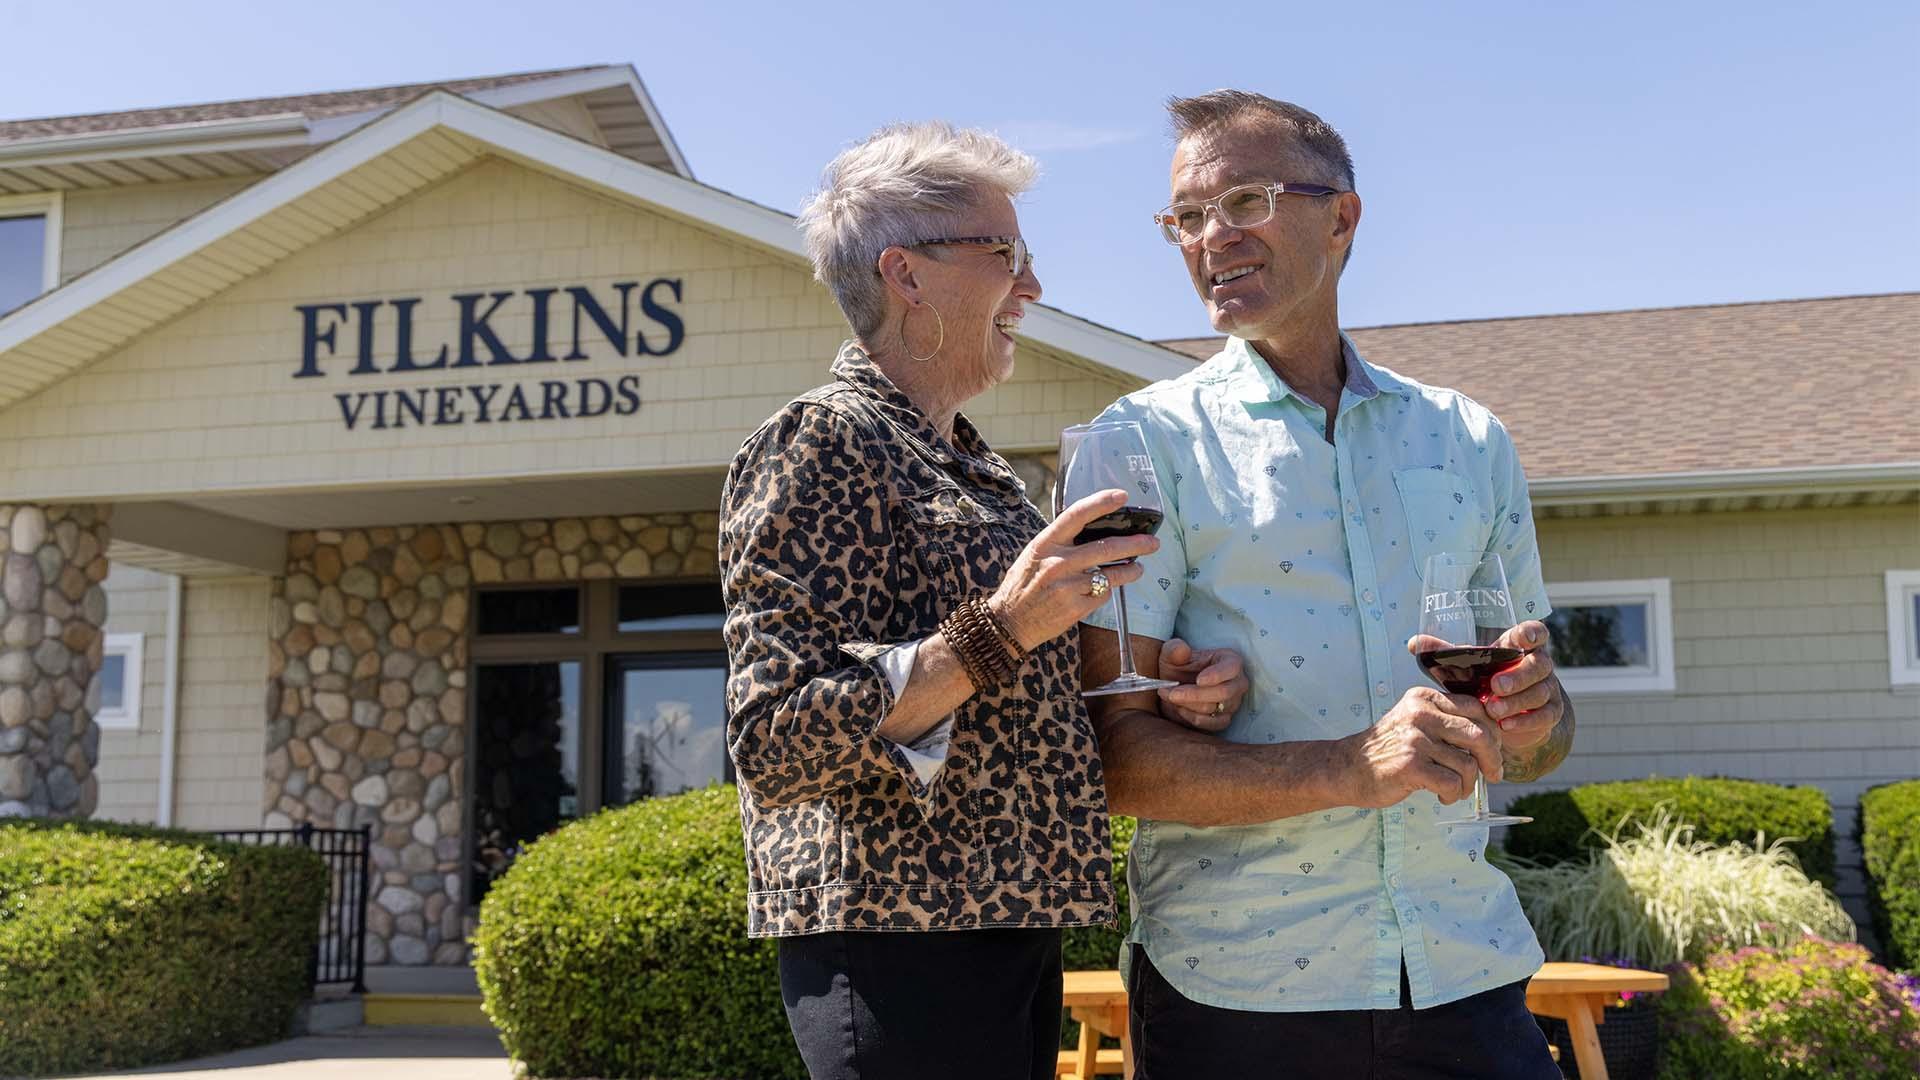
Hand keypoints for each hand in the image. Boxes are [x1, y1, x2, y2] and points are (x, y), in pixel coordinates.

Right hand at [988, 489, 1156, 651]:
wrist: (1010, 622)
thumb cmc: (1024, 584)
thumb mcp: (1035, 554)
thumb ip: (1060, 542)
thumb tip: (1093, 528)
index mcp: (1045, 543)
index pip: (1076, 515)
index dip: (1101, 503)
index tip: (1122, 496)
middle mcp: (1057, 563)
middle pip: (1105, 548)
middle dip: (1135, 544)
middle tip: (1152, 542)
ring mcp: (1067, 586)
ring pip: (1111, 574)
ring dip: (1131, 570)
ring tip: (1138, 568)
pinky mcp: (1075, 608)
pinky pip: (1102, 594)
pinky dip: (1107, 590)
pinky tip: (1106, 588)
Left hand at [1154, 639, 1246, 732]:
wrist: (1173, 688)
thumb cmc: (1177, 666)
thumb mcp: (1171, 654)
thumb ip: (1174, 649)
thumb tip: (1182, 649)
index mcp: (1230, 660)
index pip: (1231, 668)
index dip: (1217, 675)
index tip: (1198, 680)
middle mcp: (1237, 683)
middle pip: (1223, 692)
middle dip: (1194, 694)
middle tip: (1171, 693)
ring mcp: (1233, 703)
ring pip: (1214, 708)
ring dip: (1188, 705)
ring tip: (1168, 696)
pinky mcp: (1224, 719)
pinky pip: (1212, 723)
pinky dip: (1192, 717)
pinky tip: (1178, 708)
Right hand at [1336, 686, 1502, 806]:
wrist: (1348, 769)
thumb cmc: (1388, 750)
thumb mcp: (1415, 722)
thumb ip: (1447, 722)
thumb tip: (1494, 738)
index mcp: (1424, 698)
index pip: (1476, 709)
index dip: (1493, 733)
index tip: (1493, 752)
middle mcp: (1421, 713)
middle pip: (1479, 735)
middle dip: (1491, 760)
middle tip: (1492, 775)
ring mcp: (1416, 739)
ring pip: (1468, 764)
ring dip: (1468, 784)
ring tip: (1455, 790)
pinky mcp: (1411, 765)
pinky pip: (1452, 782)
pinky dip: (1454, 794)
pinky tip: (1442, 795)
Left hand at [1405, 621, 1561, 753]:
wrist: (1504, 715)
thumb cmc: (1482, 682)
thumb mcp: (1465, 668)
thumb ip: (1445, 654)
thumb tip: (1414, 643)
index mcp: (1520, 647)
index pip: (1535, 632)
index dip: (1533, 633)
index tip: (1526, 638)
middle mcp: (1538, 664)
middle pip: (1540, 664)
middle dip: (1519, 675)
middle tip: (1496, 686)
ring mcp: (1547, 688)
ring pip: (1540, 691)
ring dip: (1517, 701)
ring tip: (1493, 709)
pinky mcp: (1550, 712)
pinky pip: (1544, 715)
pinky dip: (1525, 721)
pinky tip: (1505, 726)